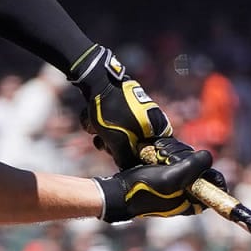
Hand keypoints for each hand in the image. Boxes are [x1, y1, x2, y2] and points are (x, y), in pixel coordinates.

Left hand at [70, 44, 171, 168]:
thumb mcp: (118, 141)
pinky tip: (91, 119)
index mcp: (158, 127)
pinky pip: (112, 124)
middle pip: (132, 146)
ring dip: (103, 135)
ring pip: (118, 136)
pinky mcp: (123, 107)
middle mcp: (151, 120)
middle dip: (114, 145)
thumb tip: (128, 169)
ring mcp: (137, 112)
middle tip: (104, 141)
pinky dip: (101, 125)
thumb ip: (126, 159)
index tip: (119, 156)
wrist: (98, 80)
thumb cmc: (112, 111)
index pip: (152, 152)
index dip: (133, 157)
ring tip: (95, 127)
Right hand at [96, 138, 213, 222]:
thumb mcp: (172, 178)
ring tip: (159, 159)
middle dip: (188, 160)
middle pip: (201, 171)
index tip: (193, 161)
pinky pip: (173, 164)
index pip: (216, 184)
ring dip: (175, 157)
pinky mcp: (163, 181)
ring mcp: (175, 189)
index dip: (208, 169)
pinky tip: (154, 158)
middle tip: (169, 160)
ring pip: (186, 164)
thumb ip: (194, 167)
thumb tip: (208, 157)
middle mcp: (187, 196)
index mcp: (194, 202)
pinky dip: (166, 158)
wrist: (117, 192)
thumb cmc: (144, 188)